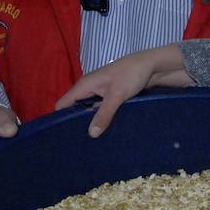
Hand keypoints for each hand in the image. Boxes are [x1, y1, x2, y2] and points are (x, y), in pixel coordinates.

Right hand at [52, 45, 188, 138]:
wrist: (151, 65)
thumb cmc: (131, 75)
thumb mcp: (117, 96)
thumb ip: (103, 114)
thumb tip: (91, 134)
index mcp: (84, 86)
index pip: (62, 104)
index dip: (59, 119)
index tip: (61, 137)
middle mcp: (88, 89)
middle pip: (73, 109)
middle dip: (74, 123)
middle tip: (76, 144)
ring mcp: (99, 92)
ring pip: (87, 110)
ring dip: (88, 122)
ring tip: (89, 142)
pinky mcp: (109, 96)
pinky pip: (99, 109)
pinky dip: (99, 118)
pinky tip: (103, 131)